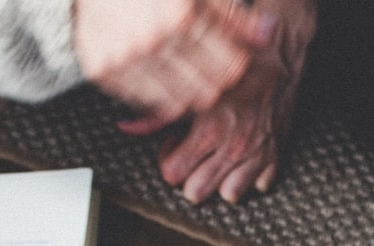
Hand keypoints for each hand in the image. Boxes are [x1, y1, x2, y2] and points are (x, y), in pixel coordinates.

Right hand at [73, 0, 275, 126]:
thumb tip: (270, 34)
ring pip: (178, 103)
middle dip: (216, 85)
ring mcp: (126, 58)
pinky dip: (156, 92)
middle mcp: (154, 40)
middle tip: (213, 73)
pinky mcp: (104, 71)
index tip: (238, 64)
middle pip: (208, 90)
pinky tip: (158, 73)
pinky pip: (144, 101)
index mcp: (182, 14)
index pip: (230, 65)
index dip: (240, 68)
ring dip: (188, 93)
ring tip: (185, 73)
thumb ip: (234, 15)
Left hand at [127, 0, 314, 203]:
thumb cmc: (234, 65)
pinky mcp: (276, 154)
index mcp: (208, 130)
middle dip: (190, 176)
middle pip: (196, 192)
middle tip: (193, 154)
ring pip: (229, 195)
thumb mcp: (192, 86)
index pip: (173, 174)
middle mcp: (233, 147)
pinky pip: (260, 185)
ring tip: (217, 159)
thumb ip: (156, 113)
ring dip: (220, 180)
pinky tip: (243, 158)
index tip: (173, 146)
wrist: (278, 53)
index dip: (168, 161)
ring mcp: (256, 154)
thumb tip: (127, 127)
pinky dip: (251, 175)